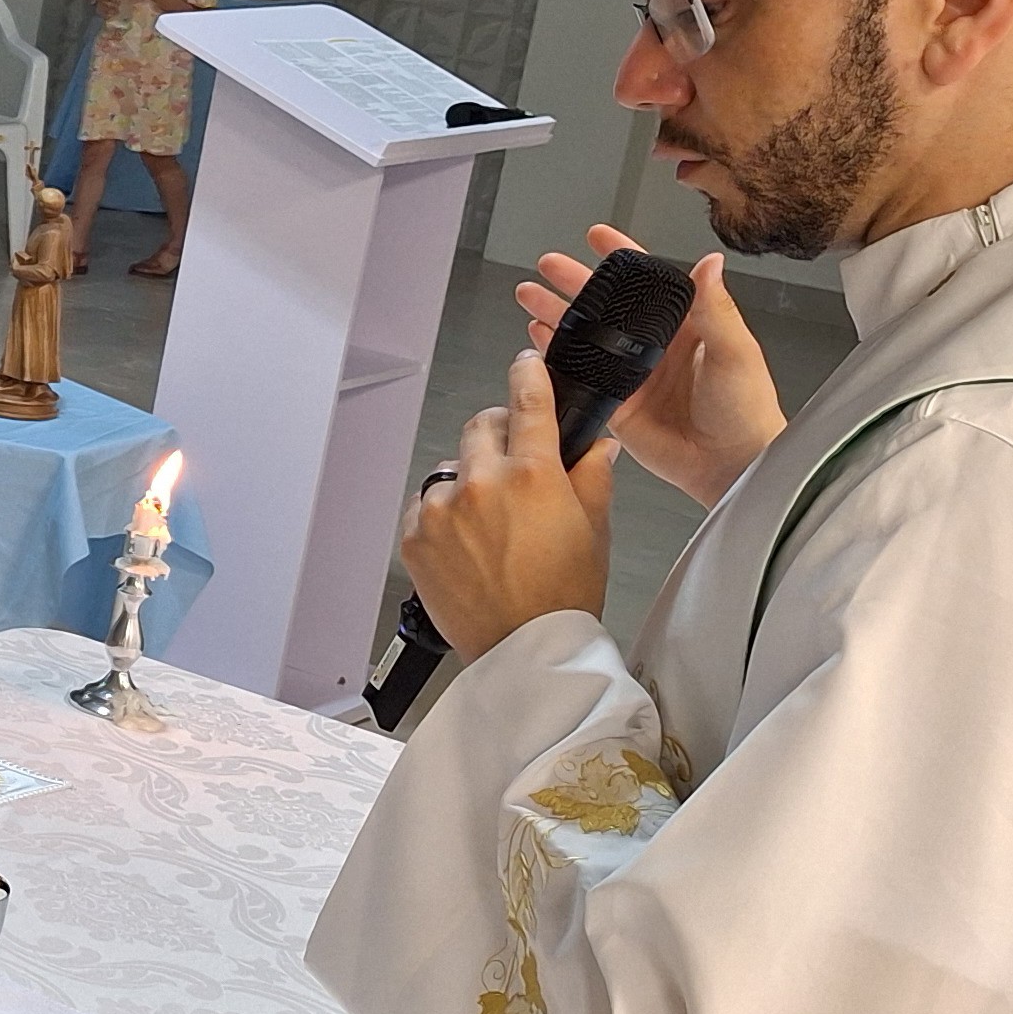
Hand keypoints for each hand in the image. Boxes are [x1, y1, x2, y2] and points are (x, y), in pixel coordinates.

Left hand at [400, 349, 616, 661]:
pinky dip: (442, 512)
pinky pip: (425, 505)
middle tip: (513, 459)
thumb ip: (592, 477)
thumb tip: (597, 446)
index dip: (527, 375)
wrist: (524, 647)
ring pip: (451, 468)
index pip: (527, 402)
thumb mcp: (594, 529)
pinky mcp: (415, 537)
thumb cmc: (563, 595)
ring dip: (468, 478)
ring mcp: (442, 511)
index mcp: (532, 475)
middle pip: (481, 428)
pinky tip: (466, 539)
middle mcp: (481, 485)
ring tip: (491, 517)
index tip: (525, 366)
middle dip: (498, 434)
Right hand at [516, 229, 782, 505]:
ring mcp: (631, 375)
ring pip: (585, 336)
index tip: (598, 236)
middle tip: (548, 265)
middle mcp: (653, 346)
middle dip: (574, 282)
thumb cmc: (746, 411)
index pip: (647, 282)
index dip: (622, 257)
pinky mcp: (615, 404)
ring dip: (557, 315)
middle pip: (605, 305)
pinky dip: (555, 358)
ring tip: (529, 296)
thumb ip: (716, 308)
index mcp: (684, 326)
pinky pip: (579, 376)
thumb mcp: (735, 351)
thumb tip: (710, 262)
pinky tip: (537, 342)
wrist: (732, 466)